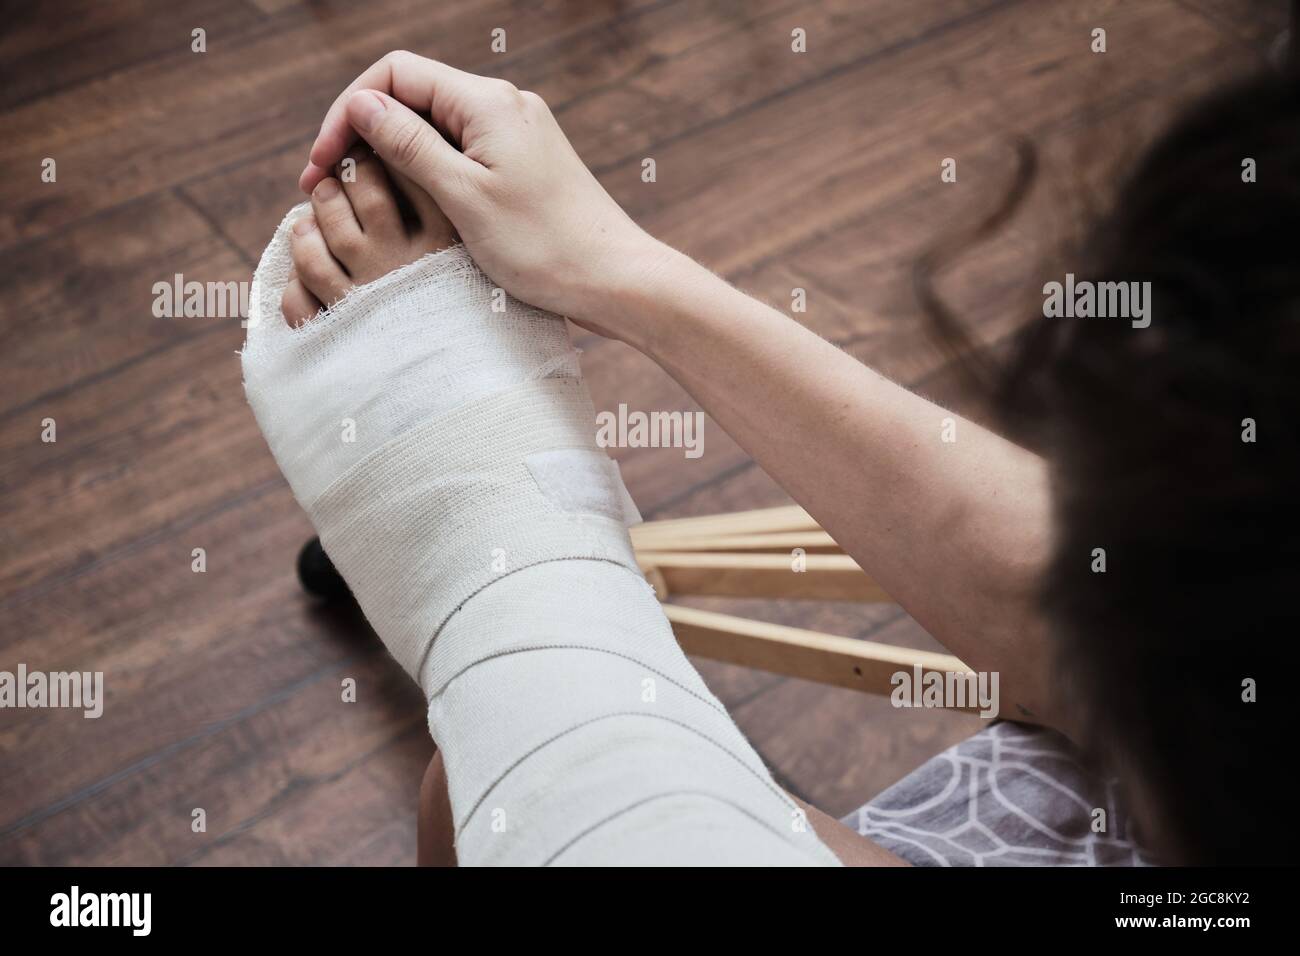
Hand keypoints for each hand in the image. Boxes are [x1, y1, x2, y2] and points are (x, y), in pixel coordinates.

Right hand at [301, 52, 670, 336]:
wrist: (616, 281)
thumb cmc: (545, 246)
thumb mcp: (463, 198)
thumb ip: (410, 146)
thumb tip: (362, 105)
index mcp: (489, 102)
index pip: (395, 74)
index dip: (348, 111)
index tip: (322, 163)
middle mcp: (504, 106)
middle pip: (412, 97)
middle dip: (363, 135)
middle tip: (324, 187)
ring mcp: (516, 135)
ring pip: (434, 128)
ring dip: (390, 158)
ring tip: (356, 202)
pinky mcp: (523, 165)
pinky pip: (461, 154)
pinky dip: (425, 174)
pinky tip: (404, 209)